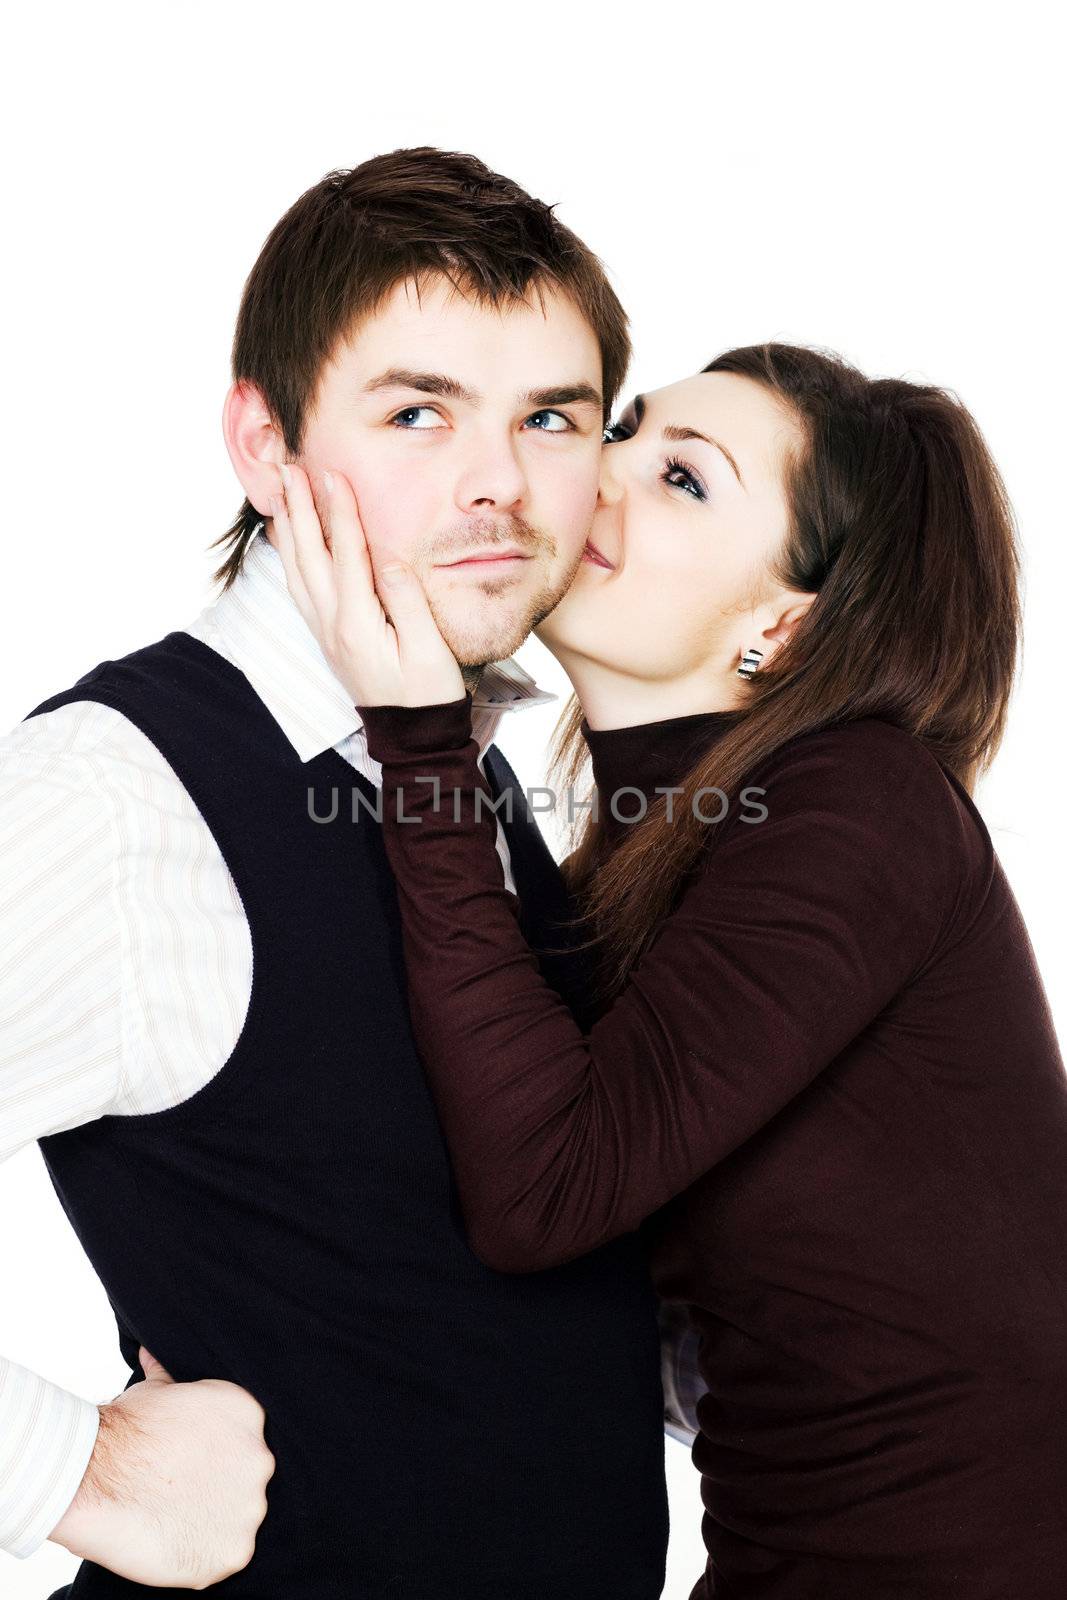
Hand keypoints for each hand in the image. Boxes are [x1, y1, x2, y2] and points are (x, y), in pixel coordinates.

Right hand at [48, 1346, 274, 1589]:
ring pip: (239, 1518)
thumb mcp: (154, 1388)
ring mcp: (250, 1508)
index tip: (188, 1463)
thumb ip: (169, 1375)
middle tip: (180, 1492)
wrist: (97, 1474)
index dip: (213, 1453)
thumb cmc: (123, 1430)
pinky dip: (203, 1554)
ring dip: (212, 1519)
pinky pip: (226, 1556)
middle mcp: (259, 1459)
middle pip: (245, 1477)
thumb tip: (152, 1354)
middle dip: (218, 1485)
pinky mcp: (234, 1550)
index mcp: (249, 1414)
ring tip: (173, 1517)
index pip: (242, 1438)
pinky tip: (175, 1542)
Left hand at [270, 462, 465, 707]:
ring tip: (279, 493)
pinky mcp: (329, 636)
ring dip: (288, 529)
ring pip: (297, 571)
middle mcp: (334, 625)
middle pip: (309, 557)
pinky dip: (290, 558)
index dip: (338, 512)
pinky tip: (288, 541)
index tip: (332, 474)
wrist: (413, 737)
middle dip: (299, 509)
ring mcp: (327, 631)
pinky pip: (300, 588)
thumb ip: (407, 602)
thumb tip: (387, 559)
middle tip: (287, 469)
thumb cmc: (428, 694)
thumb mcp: (429, 650)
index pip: (346, 556)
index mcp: (359, 624)